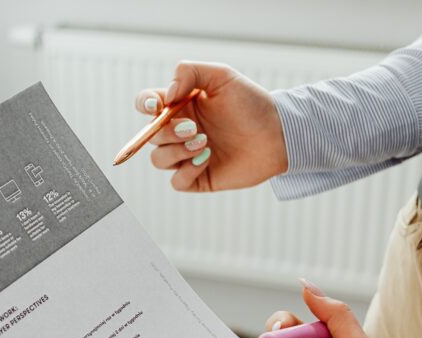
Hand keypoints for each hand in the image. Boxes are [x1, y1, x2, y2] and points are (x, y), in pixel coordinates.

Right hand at [134, 61, 287, 191]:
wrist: (278, 135)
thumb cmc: (252, 104)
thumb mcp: (222, 76)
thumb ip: (188, 72)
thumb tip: (166, 95)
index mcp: (181, 105)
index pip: (147, 104)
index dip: (144, 105)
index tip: (157, 107)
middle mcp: (180, 131)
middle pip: (151, 135)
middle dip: (167, 132)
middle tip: (194, 128)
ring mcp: (187, 156)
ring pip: (159, 160)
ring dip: (177, 151)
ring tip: (205, 143)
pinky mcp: (198, 178)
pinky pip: (176, 181)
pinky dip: (186, 171)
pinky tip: (206, 160)